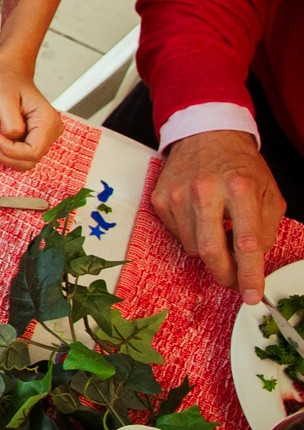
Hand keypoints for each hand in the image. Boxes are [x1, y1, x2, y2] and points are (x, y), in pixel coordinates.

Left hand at [0, 62, 63, 169]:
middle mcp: (51, 131)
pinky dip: (6, 153)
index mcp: (47, 120)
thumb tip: (13, 138)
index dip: (10, 150)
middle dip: (4, 154)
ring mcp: (43, 137)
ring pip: (25, 162)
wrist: (8, 74)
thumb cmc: (5, 81)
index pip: (33, 152)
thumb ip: (10, 121)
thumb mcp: (1, 98)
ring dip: (4, 155)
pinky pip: (21, 156)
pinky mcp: (34, 139)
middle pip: (29, 161)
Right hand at [150, 130, 285, 303]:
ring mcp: (178, 194)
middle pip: (211, 251)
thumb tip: (253, 261)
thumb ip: (266, 227)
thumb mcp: (268, 192)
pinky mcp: (160, 198)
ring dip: (208, 252)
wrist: (205, 134)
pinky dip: (191, 235)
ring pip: (192, 247)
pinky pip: (177, 234)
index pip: (246, 242)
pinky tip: (199, 219)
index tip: (252, 295)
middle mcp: (206, 190)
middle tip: (233, 282)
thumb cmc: (240, 166)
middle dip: (224, 275)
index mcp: (240, 188)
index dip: (250, 274)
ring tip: (218, 234)